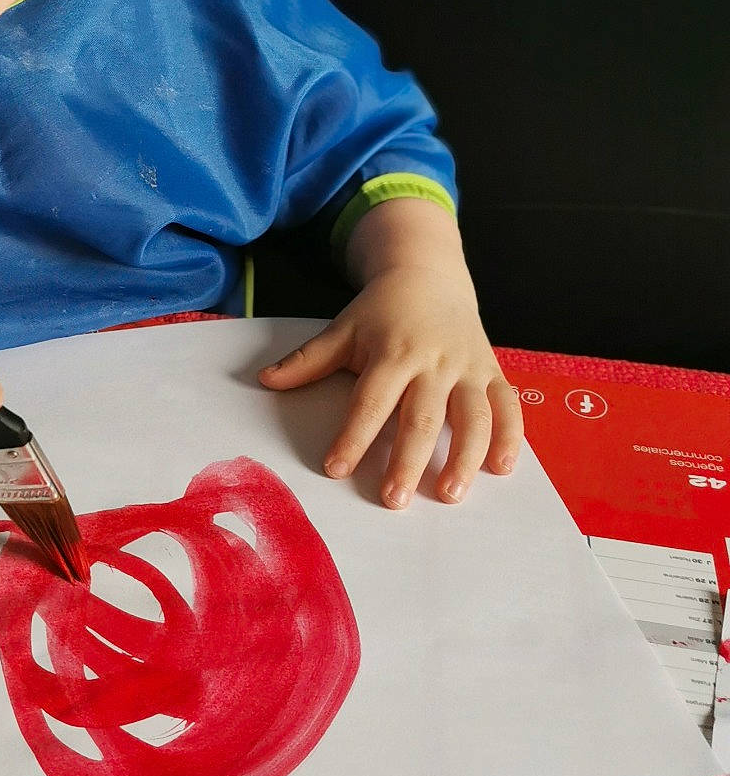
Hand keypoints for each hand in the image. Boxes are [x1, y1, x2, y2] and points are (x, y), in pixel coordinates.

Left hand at [257, 200, 522, 507]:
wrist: (429, 274)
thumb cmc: (381, 311)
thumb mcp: (343, 329)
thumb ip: (308, 361)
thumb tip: (265, 381)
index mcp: (392, 353)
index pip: (370, 401)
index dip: (353, 436)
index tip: (335, 469)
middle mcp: (433, 362)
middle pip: (422, 417)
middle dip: (407, 461)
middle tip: (394, 500)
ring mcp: (467, 367)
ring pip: (472, 417)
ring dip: (464, 458)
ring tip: (449, 494)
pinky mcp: (492, 371)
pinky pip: (507, 406)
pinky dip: (510, 436)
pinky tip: (502, 468)